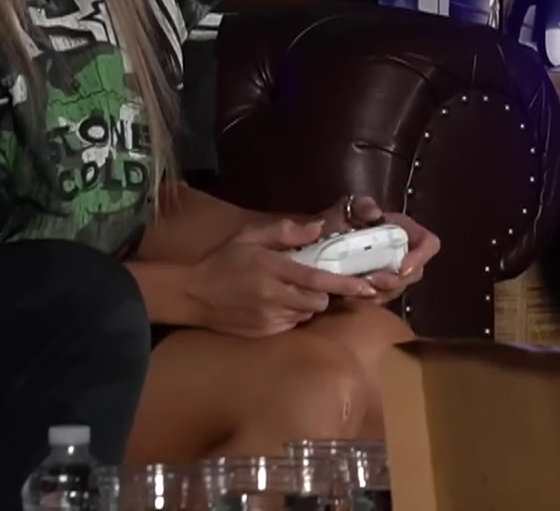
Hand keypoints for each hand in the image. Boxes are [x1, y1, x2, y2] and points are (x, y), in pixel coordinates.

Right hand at [187, 218, 379, 336]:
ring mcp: (268, 318)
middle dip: (322, 295)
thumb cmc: (223, 261)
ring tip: (288, 292)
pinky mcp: (263, 332)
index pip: (319, 280)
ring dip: (306, 306)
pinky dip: (290, 316)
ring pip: (305, 315)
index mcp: (274, 269)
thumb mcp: (250, 236)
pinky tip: (275, 305)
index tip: (367, 287)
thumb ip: (285, 230)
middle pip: (318, 302)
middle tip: (312, 283)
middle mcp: (274, 297)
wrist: (192, 295)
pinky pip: (289, 325)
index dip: (346, 285)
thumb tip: (318, 228)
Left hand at [318, 196, 441, 302]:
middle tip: (371, 280)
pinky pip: (380, 300)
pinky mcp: (377, 289)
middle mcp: (404, 254)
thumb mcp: (350, 208)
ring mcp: (391, 273)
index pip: (429, 244)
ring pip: (397, 290)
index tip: (401, 267)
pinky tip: (351, 295)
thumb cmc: (341, 220)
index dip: (421, 257)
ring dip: (380, 292)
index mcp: (405, 232)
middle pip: (415, 274)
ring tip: (357, 287)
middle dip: (395, 281)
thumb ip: (362, 206)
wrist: (323, 239)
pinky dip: (367, 300)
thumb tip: (375, 213)